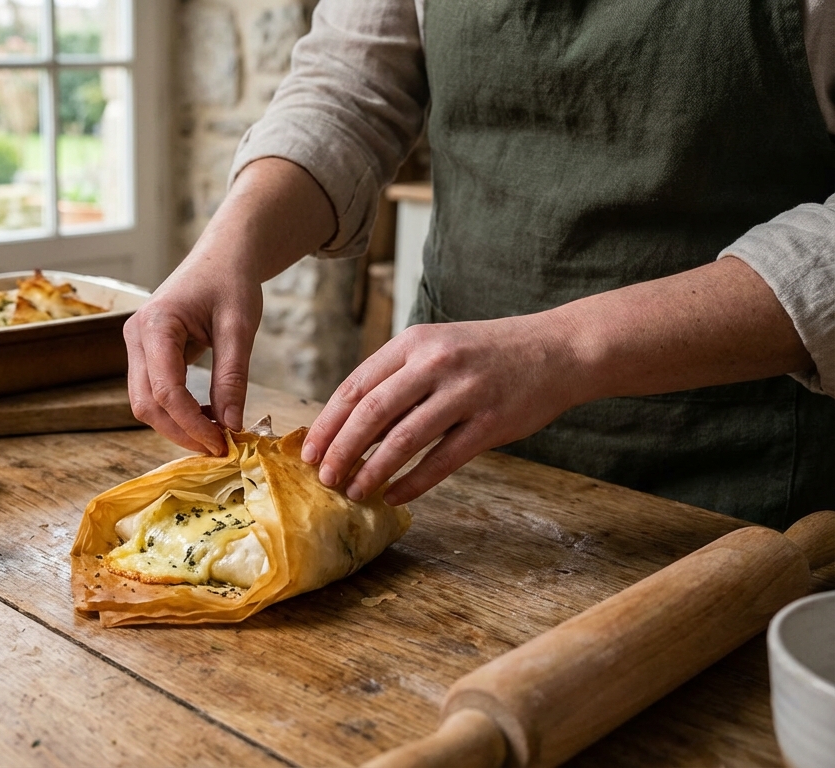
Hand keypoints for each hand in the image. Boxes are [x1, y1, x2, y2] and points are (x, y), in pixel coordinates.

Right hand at [124, 258, 262, 454]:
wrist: (221, 257)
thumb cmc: (231, 282)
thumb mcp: (239, 328)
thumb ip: (232, 377)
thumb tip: (231, 425)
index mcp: (156, 324)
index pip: (165, 390)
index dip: (191, 423)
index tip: (222, 443)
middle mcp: (135, 336)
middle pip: (145, 403)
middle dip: (180, 431)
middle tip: (219, 448)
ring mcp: (136, 345)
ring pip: (144, 402)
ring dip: (176, 425)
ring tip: (215, 434)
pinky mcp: (145, 352)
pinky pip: (152, 391)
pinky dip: (175, 411)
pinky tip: (206, 416)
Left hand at [302, 314, 584, 505]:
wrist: (558, 349)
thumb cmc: (487, 354)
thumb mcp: (436, 347)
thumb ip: (396, 378)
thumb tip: (348, 425)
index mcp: (413, 343)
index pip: (355, 386)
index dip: (328, 423)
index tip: (309, 452)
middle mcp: (435, 363)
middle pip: (371, 414)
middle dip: (341, 451)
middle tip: (325, 479)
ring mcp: (465, 392)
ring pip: (403, 440)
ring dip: (372, 471)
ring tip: (354, 492)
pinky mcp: (491, 422)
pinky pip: (442, 460)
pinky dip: (413, 483)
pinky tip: (394, 496)